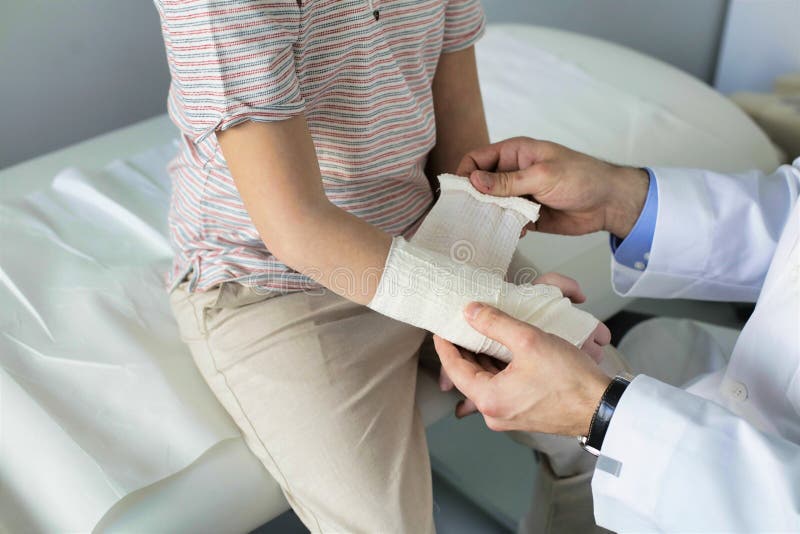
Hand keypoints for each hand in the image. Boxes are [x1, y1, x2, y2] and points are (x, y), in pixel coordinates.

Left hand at [438, 272, 610, 416]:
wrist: (602, 406)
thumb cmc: (569, 379)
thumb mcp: (529, 341)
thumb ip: (495, 322)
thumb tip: (470, 311)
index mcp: (488, 399)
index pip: (453, 368)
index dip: (445, 344)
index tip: (441, 327)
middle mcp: (493, 413)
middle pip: (467, 375)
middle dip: (464, 348)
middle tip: (461, 324)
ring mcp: (508, 416)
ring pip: (485, 380)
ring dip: (483, 357)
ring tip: (482, 331)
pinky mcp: (522, 413)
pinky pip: (501, 387)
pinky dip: (498, 368)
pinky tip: (503, 349)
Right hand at [456, 137, 648, 238]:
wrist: (608, 203)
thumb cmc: (581, 177)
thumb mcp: (542, 175)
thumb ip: (507, 181)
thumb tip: (473, 181)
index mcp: (514, 153)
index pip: (477, 159)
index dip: (465, 174)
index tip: (459, 193)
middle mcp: (513, 173)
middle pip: (480, 184)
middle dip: (473, 199)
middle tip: (468, 215)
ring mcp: (519, 194)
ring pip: (492, 205)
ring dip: (488, 216)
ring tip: (486, 227)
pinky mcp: (526, 215)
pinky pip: (507, 222)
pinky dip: (504, 228)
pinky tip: (508, 234)